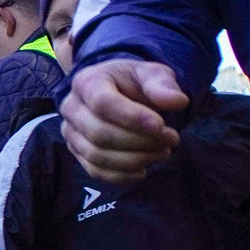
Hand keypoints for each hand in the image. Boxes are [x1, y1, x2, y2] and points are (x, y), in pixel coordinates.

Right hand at [62, 59, 187, 182]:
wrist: (120, 93)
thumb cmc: (134, 83)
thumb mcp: (151, 74)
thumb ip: (162, 84)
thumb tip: (177, 101)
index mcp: (86, 82)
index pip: (102, 103)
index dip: (131, 118)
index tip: (161, 126)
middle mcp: (71, 108)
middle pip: (99, 133)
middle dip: (139, 142)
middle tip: (172, 139)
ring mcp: (71, 133)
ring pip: (96, 155)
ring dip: (134, 160)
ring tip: (163, 153)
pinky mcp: (77, 153)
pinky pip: (95, 171)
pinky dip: (121, 176)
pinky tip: (143, 170)